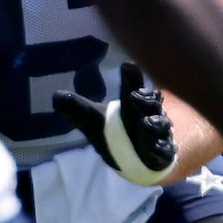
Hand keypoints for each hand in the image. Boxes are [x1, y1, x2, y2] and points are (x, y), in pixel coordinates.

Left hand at [54, 63, 177, 186]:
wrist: (134, 157)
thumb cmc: (115, 132)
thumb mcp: (93, 120)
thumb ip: (77, 108)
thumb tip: (56, 97)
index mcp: (133, 102)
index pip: (133, 86)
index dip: (131, 77)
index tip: (126, 65)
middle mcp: (149, 114)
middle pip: (150, 103)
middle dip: (144, 99)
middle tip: (133, 96)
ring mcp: (159, 133)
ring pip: (160, 126)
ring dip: (154, 124)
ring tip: (146, 123)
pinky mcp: (163, 153)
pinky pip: (165, 150)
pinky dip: (163, 148)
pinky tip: (160, 147)